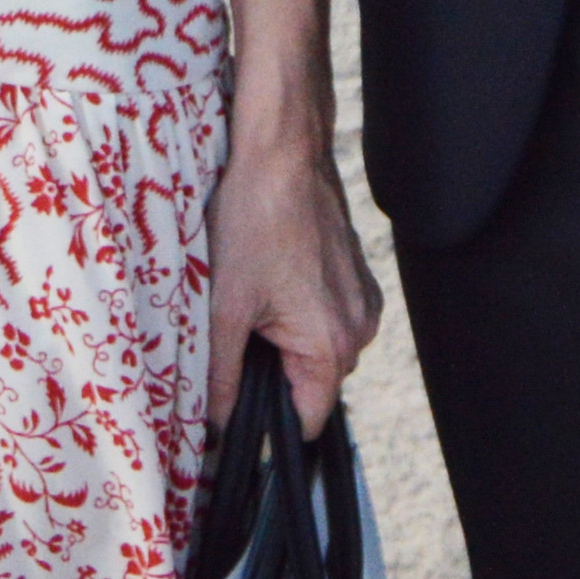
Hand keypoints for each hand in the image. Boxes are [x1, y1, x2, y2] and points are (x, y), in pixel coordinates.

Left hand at [206, 124, 381, 435]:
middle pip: (310, 384)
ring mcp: (362, 300)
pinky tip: (270, 275)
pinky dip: (298, 308)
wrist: (283, 152)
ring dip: (283, 337)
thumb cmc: (255, 219)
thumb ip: (222, 376)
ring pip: (315, 347)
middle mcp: (359, 328)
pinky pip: (327, 315)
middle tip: (233, 333)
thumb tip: (217, 426)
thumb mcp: (224, 305)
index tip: (237, 412)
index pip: (307, 422)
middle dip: (271, 372)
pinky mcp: (356, 276)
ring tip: (251, 295)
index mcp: (332, 345)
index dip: (269, 424)